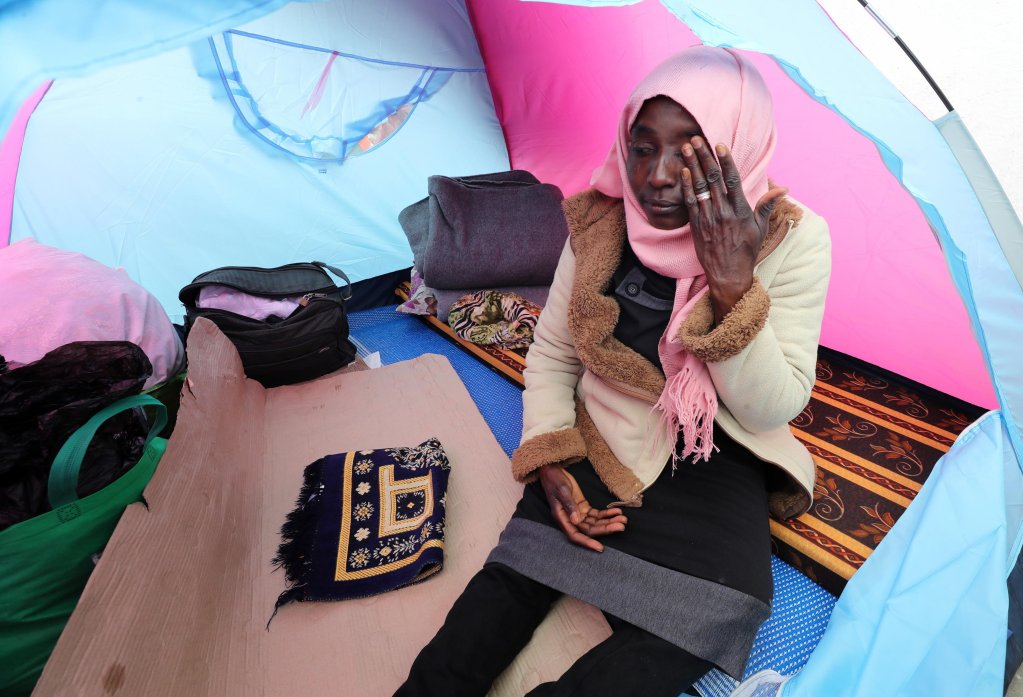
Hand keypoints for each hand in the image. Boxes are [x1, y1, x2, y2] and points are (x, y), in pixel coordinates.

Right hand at [538, 464, 626, 551]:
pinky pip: (597, 514)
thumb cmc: (554, 481)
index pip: (575, 535)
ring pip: (596, 523)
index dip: (587, 543)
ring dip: (609, 521)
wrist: (553, 471)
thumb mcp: (562, 491)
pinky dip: (607, 514)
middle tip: (621, 526)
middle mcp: (571, 519)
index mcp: (562, 518)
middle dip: (606, 529)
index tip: (600, 548)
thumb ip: (569, 505)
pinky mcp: (584, 508)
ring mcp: (578, 514)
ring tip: (623, 518)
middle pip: (590, 529)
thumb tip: (576, 520)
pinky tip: (617, 511)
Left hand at [681, 136, 786, 323]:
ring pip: (699, 187)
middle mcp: (723, 212)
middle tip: (696, 139)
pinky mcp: (697, 226)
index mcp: (740, 211)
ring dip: (692, 165)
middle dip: (704, 157)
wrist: (728, 274)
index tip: (719, 145)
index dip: (725, 161)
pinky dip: (687, 186)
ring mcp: (709, 218)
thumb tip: (783, 188)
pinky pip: (690, 202)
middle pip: (712, 179)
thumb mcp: (760, 228)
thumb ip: (767, 206)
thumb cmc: (746, 251)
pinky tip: (683, 171)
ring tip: (686, 148)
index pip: (732, 180)